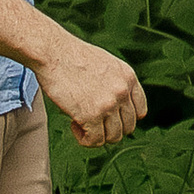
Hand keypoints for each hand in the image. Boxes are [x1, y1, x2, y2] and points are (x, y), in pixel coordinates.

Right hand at [33, 25, 147, 149]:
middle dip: (110, 129)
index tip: (109, 118)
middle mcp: (122, 91)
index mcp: (128, 77)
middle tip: (92, 121)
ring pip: (113, 137)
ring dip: (97, 135)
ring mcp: (108, 104)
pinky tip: (74, 124)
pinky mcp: (91, 116)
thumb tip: (115, 107)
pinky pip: (95, 141)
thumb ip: (116, 83)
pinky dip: (84, 139)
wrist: (53, 52)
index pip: (140, 112)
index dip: (124, 119)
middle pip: (128, 128)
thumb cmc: (72, 57)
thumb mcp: (105, 64)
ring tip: (81, 122)